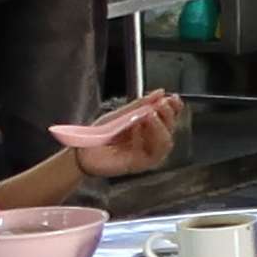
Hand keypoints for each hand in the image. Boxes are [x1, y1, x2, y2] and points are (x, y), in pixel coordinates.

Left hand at [62, 90, 188, 178]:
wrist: (83, 151)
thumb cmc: (99, 134)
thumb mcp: (121, 114)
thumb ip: (140, 104)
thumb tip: (160, 92)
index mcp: (148, 126)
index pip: (168, 116)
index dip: (174, 107)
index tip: (173, 97)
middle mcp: (151, 139)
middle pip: (170, 128)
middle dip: (169, 114)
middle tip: (163, 103)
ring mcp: (147, 152)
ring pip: (167, 140)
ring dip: (163, 126)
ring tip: (152, 114)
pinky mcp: (143, 163)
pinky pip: (156, 152)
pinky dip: (152, 138)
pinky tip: (142, 127)